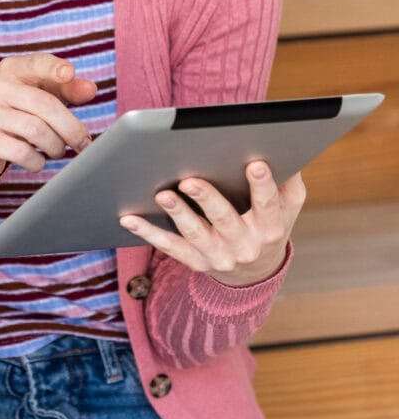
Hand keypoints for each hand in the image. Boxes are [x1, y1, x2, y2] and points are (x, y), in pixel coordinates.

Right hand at [0, 52, 96, 183]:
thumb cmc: (16, 114)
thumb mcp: (40, 97)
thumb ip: (66, 90)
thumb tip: (90, 89)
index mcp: (11, 69)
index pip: (36, 63)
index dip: (53, 67)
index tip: (69, 73)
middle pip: (44, 104)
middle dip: (71, 128)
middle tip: (84, 143)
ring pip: (36, 130)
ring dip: (56, 146)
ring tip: (57, 150)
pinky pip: (21, 152)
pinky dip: (37, 161)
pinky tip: (37, 160)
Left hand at [120, 161, 305, 286]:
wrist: (256, 270)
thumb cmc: (269, 223)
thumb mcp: (288, 206)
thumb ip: (289, 181)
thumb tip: (285, 148)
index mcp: (270, 227)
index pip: (268, 205)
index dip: (262, 185)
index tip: (255, 164)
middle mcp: (245, 245)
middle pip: (224, 219)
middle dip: (207, 199)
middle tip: (189, 180)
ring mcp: (218, 255)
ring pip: (195, 234)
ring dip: (177, 214)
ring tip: (162, 195)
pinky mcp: (195, 261)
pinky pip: (169, 247)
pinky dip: (148, 233)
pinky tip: (129, 218)